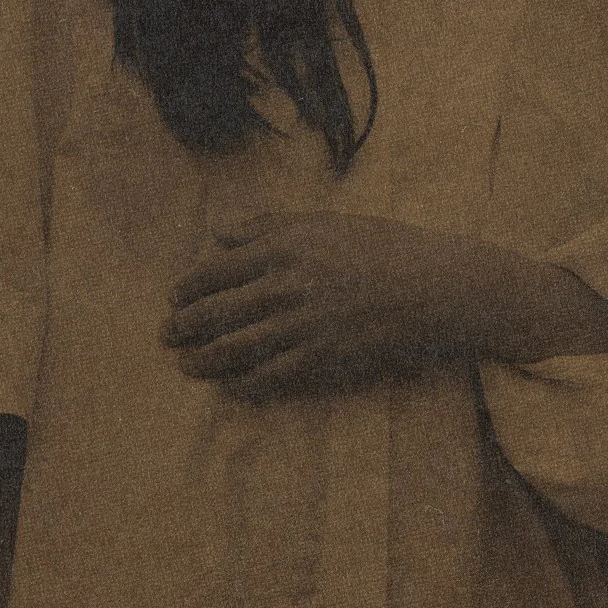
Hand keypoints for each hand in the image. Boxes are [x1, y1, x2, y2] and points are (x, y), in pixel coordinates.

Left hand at [163, 211, 494, 399]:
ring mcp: (304, 325)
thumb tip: (219, 232)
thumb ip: (270, 224)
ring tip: (186, 365)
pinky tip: (232, 386)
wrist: (439, 287)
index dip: (186, 289)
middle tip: (168, 337)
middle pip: (215, 313)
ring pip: (234, 349)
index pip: (215, 271)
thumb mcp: (328, 221)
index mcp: (284, 246)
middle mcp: (286, 285)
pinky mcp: (324, 358)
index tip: (174, 299)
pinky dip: (243, 384)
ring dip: (203, 361)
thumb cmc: (387, 247)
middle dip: (183, 328)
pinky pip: (270, 376)